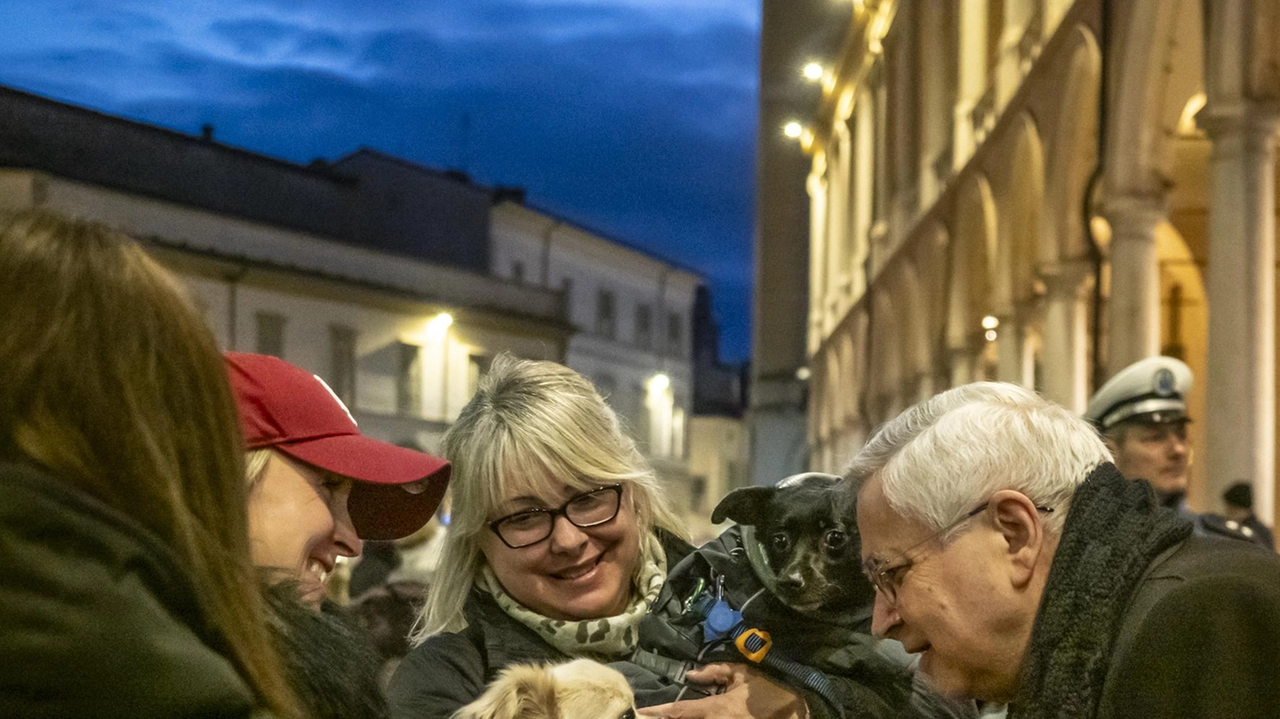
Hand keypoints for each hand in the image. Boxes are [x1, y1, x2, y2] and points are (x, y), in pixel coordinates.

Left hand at [638, 663, 807, 718]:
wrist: (794, 710)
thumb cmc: (767, 691)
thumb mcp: (741, 674)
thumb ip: (714, 672)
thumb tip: (691, 675)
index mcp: (715, 709)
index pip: (679, 712)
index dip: (657, 713)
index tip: (640, 712)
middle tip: (644, 716)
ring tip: (660, 718)